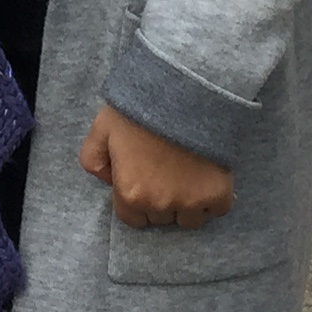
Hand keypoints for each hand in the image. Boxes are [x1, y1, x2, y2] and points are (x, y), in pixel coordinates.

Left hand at [79, 105, 233, 228]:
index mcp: (130, 194)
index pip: (133, 218)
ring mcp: (191, 202)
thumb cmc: (141, 108)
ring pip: (189, 219)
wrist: (185, 92)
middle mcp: (160, 205)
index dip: (137, 199)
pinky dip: (214, 198)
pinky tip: (208, 176)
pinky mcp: (219, 194)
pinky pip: (218, 210)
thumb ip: (93, 158)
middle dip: (161, 200)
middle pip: (161, 218)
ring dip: (188, 203)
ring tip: (188, 174)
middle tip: (166, 170)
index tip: (145, 180)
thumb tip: (107, 180)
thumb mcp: (102, 128)